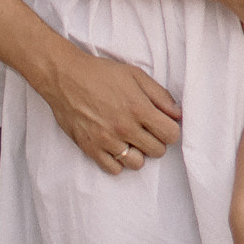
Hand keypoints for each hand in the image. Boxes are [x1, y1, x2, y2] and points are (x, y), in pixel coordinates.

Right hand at [37, 48, 180, 174]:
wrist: (65, 77)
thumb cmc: (101, 73)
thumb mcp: (136, 75)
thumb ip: (160, 95)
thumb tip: (177, 114)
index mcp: (139, 109)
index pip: (171, 135)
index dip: (170, 130)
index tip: (163, 125)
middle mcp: (124, 128)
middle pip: (157, 151)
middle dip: (156, 141)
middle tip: (146, 130)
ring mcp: (107, 141)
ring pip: (137, 164)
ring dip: (138, 153)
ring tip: (130, 139)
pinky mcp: (90, 148)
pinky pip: (114, 169)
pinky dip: (117, 161)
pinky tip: (115, 146)